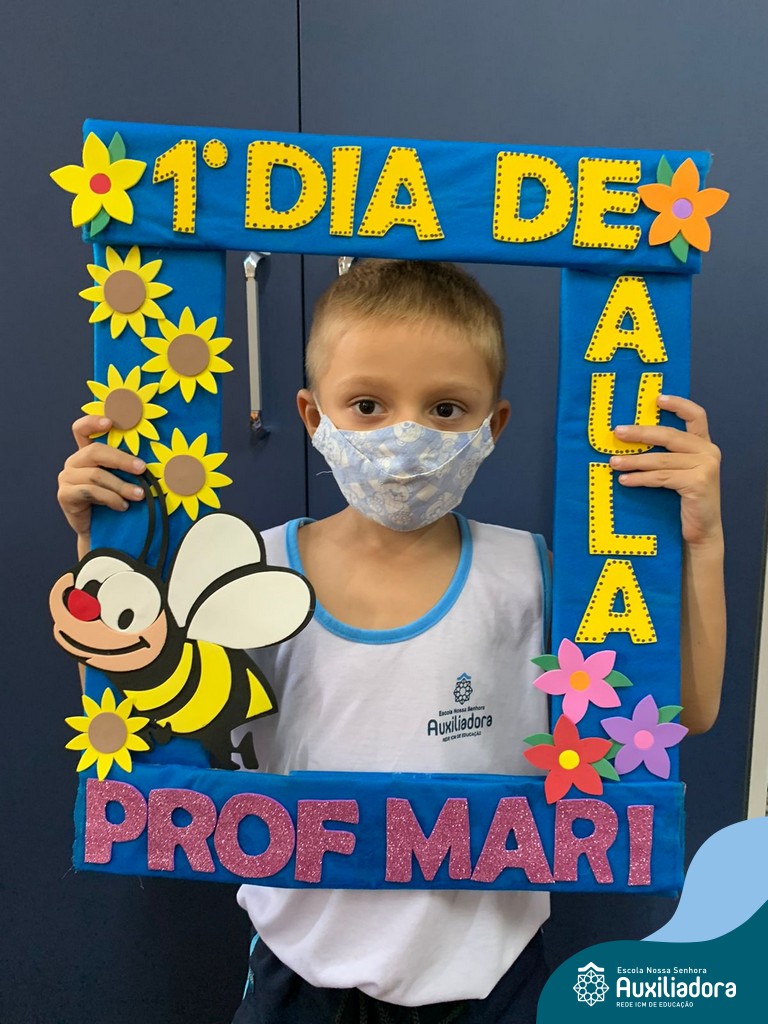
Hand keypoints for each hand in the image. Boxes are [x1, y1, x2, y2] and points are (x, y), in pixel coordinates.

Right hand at [57, 416, 145, 549]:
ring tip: (139, 495)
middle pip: (96, 451)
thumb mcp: (121, 481)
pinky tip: (122, 506)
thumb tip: (150, 461)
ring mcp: (67, 478)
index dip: (93, 422)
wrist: (102, 533)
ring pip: (96, 475)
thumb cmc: (115, 502)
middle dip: (122, 460)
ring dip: (121, 486)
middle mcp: (74, 462)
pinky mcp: (65, 495)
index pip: (82, 430)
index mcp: (86, 454)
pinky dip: (110, 498)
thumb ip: (127, 467)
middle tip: (142, 468)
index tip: (111, 421)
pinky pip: (90, 491)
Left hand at [609, 395, 721, 547]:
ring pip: (661, 459)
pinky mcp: (698, 482)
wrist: (700, 532)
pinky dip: (640, 479)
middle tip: (617, 433)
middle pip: (669, 435)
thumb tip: (630, 439)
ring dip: (633, 461)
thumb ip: (667, 454)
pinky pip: (661, 477)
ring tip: (613, 463)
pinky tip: (625, 481)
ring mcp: (705, 466)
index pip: (696, 415)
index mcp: (704, 444)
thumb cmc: (683, 501)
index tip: (656, 399)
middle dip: (640, 433)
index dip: (678, 404)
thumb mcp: (678, 472)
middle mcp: (708, 451)